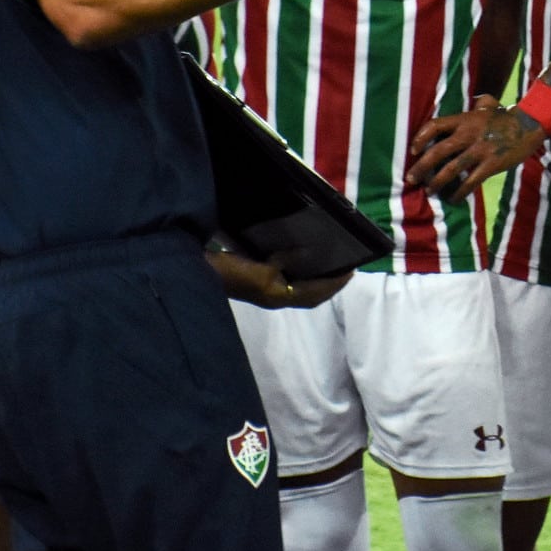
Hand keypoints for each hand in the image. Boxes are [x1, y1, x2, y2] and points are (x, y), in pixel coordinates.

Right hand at [207, 249, 349, 309]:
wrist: (198, 274)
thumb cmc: (229, 275)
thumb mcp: (259, 271)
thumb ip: (283, 263)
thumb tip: (305, 253)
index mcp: (279, 297)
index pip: (316, 293)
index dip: (335, 283)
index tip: (352, 270)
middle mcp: (276, 298)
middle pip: (312, 295)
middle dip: (330, 285)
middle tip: (347, 269)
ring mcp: (266, 292)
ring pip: (301, 290)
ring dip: (317, 281)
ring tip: (331, 265)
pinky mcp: (258, 283)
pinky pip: (289, 281)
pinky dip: (302, 274)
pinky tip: (302, 261)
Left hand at [406, 94, 538, 201]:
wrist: (529, 126)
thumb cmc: (506, 116)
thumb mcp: (488, 105)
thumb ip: (475, 104)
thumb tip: (471, 102)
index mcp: (465, 120)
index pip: (434, 125)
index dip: (420, 138)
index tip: (413, 150)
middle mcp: (468, 134)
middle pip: (438, 151)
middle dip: (421, 167)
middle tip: (411, 178)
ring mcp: (480, 150)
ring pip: (451, 169)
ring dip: (437, 182)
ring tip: (430, 191)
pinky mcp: (491, 165)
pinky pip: (471, 181)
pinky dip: (460, 192)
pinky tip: (453, 199)